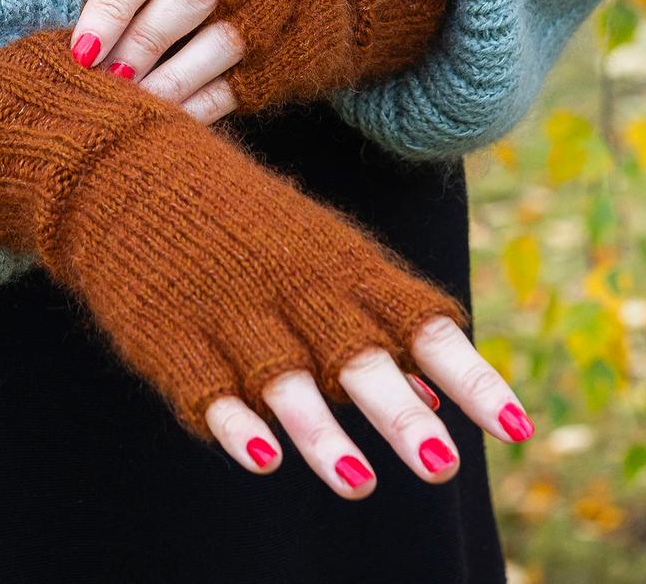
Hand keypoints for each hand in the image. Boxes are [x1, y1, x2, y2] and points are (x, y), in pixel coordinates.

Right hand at [0, 26, 534, 498]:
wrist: (126, 164)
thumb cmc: (242, 222)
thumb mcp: (319, 254)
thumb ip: (380, 320)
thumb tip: (446, 393)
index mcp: (339, 267)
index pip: (420, 322)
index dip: (470, 376)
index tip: (518, 428)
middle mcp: (293, 290)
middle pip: (354, 353)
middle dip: (397, 411)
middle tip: (442, 466)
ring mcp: (229, 312)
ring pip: (280, 375)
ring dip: (317, 429)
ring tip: (356, 482)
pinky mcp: (170, 337)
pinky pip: (204, 386)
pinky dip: (231, 421)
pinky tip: (258, 456)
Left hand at [71, 0, 244, 121]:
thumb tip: (81, 46)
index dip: (110, 10)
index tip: (81, 54)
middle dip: (142, 46)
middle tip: (108, 82)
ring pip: (223, 42)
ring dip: (171, 81)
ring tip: (135, 106)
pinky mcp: (296, 41)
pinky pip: (246, 79)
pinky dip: (203, 104)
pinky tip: (171, 118)